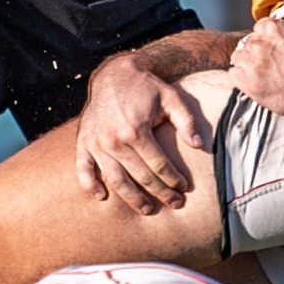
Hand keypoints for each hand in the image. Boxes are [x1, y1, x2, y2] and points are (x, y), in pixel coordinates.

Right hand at [76, 53, 207, 213]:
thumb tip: (200, 146)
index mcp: (135, 129)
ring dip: (131, 198)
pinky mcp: (83, 141)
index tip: (185, 187)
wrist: (114, 73)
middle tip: (175, 204)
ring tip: (147, 209)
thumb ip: (187, 121)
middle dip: (160, 193)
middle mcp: (113, 139)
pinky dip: (89, 185)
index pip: (158, 164)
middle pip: (140, 176)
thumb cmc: (146, 87)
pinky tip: (102, 197)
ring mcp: (96, 142)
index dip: (173, 178)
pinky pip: (83, 168)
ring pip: (115, 179)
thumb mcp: (172, 97)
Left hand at [228, 10, 283, 121]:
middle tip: (276, 62)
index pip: (261, 27)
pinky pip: (233, 75)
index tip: (280, 48)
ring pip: (240, 57)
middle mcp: (259, 44)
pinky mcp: (248, 84)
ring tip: (266, 72)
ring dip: (249, 63)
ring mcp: (252, 65)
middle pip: (250, 42)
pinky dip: (242, 77)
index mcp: (273, 28)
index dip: (271, 37)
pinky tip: (257, 81)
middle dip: (261, 50)